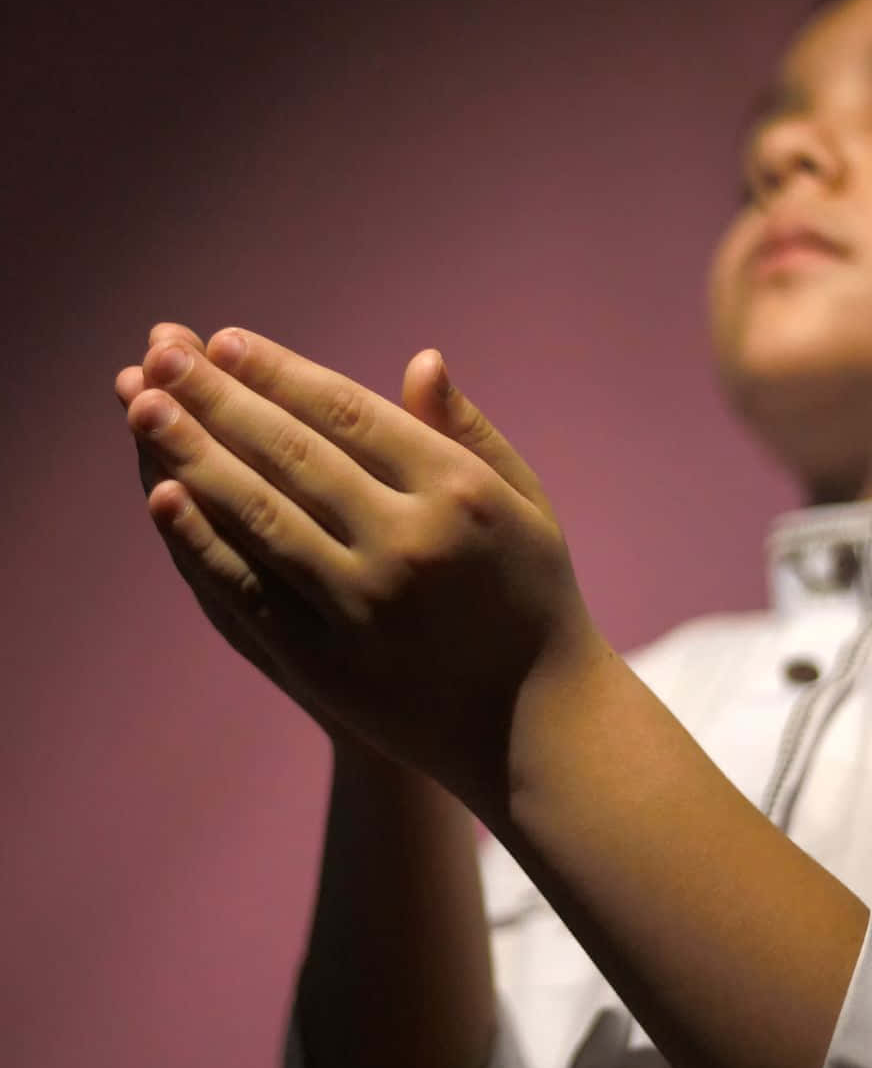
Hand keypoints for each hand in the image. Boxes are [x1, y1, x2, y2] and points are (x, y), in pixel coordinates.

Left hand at [116, 323, 601, 808]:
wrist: (535, 727)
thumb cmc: (530, 598)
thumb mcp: (525, 504)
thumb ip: (468, 432)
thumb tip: (420, 359)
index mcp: (458, 492)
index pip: (348, 413)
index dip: (279, 373)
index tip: (223, 340)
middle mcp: (407, 543)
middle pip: (291, 454)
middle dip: (217, 398)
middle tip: (160, 354)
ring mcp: (362, 606)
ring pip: (258, 515)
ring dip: (191, 454)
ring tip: (140, 403)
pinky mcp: (328, 662)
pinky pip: (249, 589)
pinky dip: (201, 541)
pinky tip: (161, 495)